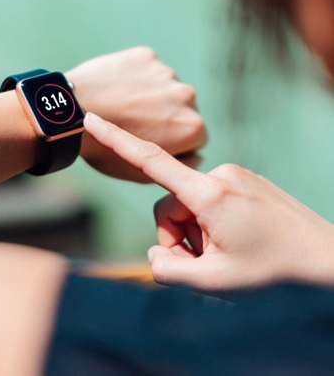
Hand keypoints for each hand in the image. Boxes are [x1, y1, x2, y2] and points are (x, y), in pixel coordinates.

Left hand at [66, 47, 205, 181]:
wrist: (72, 113)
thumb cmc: (104, 149)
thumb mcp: (142, 173)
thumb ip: (177, 165)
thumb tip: (196, 154)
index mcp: (192, 128)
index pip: (194, 136)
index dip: (172, 141)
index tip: (150, 140)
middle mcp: (187, 96)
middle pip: (182, 108)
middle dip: (165, 115)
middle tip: (133, 122)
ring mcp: (166, 72)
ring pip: (163, 87)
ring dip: (150, 94)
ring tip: (120, 105)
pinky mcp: (146, 56)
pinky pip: (145, 69)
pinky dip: (134, 76)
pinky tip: (114, 88)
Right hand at [84, 112, 333, 289]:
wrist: (332, 265)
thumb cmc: (276, 275)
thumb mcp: (213, 282)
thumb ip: (167, 270)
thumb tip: (155, 254)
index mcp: (208, 194)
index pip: (149, 160)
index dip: (115, 139)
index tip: (91, 118)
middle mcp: (221, 175)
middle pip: (170, 206)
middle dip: (178, 238)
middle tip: (205, 265)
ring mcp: (237, 177)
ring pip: (192, 206)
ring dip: (198, 234)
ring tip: (227, 256)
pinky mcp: (247, 182)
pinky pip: (213, 201)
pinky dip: (215, 224)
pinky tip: (240, 243)